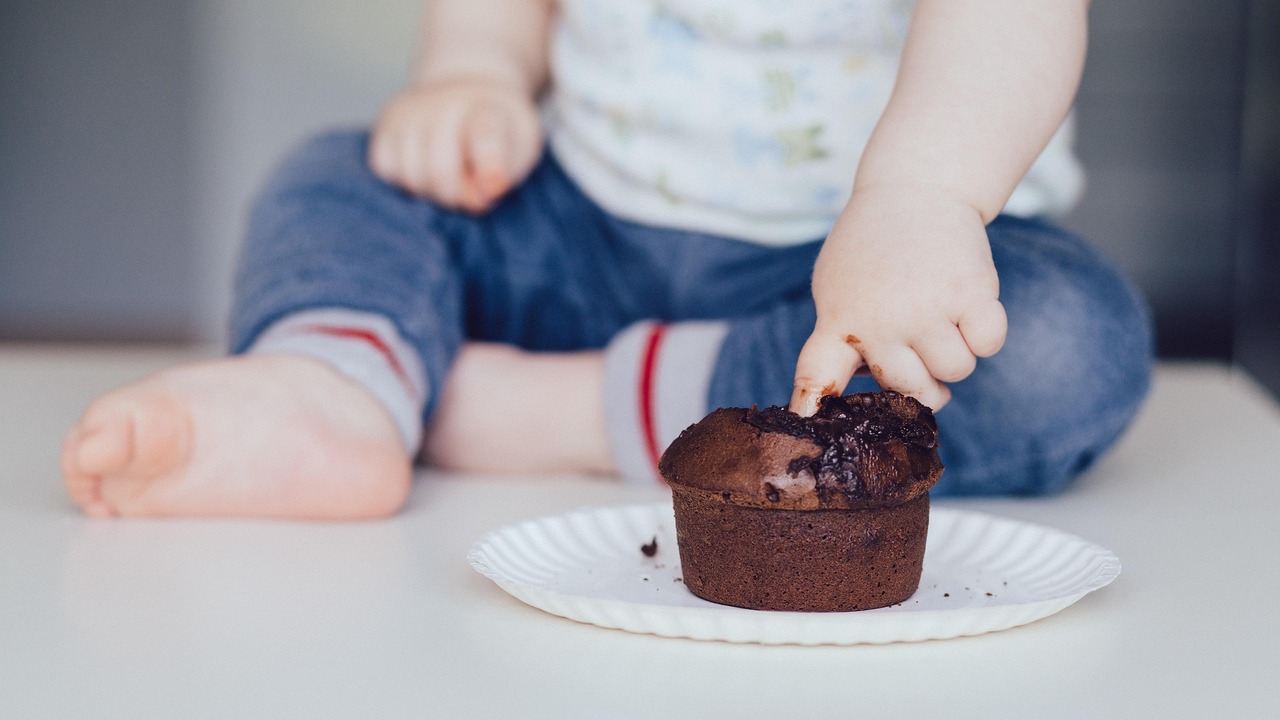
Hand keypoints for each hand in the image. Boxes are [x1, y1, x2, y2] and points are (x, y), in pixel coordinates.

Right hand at [368, 79, 541, 212]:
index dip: (489, 166)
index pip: (484, 136)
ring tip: (451, 175)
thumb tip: (481, 196)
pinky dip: (406, 181)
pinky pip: (386, 171)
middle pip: (439, 172)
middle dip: (458, 196)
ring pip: (411, 177)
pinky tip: (425, 170)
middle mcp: (440, 103)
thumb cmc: (500, 128)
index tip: (494, 187)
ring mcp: (406, 114)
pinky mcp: (383, 128)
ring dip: (432, 191)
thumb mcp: (522, 144)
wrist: (467, 89)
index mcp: (487, 107)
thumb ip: (507, 171)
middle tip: (472, 188)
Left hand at [790, 185, 1006, 414]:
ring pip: (956, 371)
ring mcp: (927, 308)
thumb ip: (840, 338)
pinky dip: (985, 330)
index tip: (805, 427)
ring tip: (941, 313)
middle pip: (913, 390)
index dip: (811, 407)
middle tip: (922, 344)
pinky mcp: (971, 292)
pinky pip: (989, 345)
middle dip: (925, 379)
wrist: (915, 191)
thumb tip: (858, 389)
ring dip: (957, 351)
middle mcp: (880, 321)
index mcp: (839, 321)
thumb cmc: (872, 248)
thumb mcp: (835, 286)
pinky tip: (967, 302)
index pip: (817, 373)